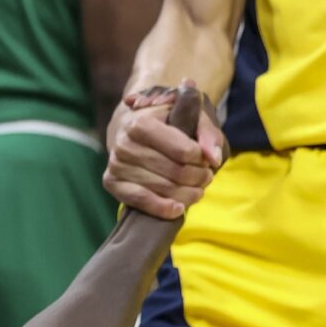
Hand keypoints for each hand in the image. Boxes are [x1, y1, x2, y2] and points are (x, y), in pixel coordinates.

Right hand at [105, 83, 221, 219]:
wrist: (131, 130)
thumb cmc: (165, 123)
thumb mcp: (189, 117)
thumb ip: (206, 133)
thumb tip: (213, 158)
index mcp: (140, 122)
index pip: (183, 151)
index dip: (201, 160)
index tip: (206, 160)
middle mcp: (123, 143)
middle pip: (175, 172)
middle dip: (198, 177)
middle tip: (206, 176)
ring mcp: (116, 165)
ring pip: (162, 188)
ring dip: (187, 194)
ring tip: (197, 189)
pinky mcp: (112, 182)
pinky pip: (140, 201)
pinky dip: (162, 208)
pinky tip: (178, 209)